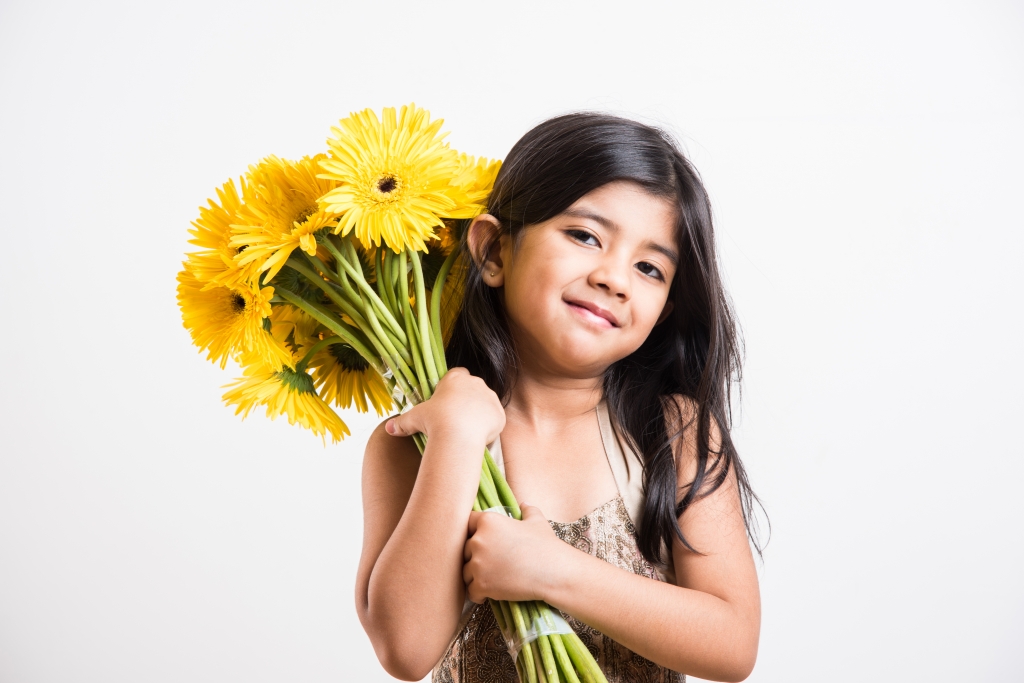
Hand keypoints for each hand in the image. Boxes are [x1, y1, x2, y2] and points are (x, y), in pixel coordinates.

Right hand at [385, 368, 504, 446]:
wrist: (458, 436)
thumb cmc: (434, 422)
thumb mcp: (414, 419)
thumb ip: (402, 422)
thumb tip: (388, 429)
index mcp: (456, 378)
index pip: (457, 375)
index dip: (452, 387)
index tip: (445, 401)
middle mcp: (475, 383)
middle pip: (472, 388)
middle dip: (466, 400)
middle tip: (455, 418)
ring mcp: (490, 397)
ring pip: (485, 403)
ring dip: (478, 413)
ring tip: (466, 430)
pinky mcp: (500, 414)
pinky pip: (495, 418)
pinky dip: (488, 426)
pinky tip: (478, 436)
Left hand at [462, 505, 568, 603]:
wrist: (553, 572)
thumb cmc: (545, 545)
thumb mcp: (537, 522)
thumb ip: (527, 510)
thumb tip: (525, 504)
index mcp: (488, 522)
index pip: (468, 523)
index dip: (473, 531)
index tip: (481, 539)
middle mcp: (478, 541)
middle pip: (466, 548)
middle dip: (475, 555)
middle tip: (492, 562)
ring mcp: (477, 564)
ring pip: (466, 571)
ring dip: (475, 575)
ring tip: (492, 578)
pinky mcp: (481, 585)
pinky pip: (471, 591)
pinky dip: (478, 593)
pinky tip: (489, 592)